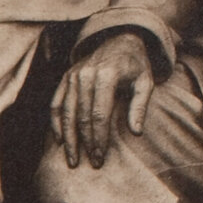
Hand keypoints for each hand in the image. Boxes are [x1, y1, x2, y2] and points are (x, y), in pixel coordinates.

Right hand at [52, 34, 156, 167]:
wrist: (119, 39)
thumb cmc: (135, 66)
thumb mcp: (145, 82)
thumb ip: (140, 106)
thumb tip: (136, 132)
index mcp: (107, 75)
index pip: (99, 114)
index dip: (99, 138)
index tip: (100, 156)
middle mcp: (85, 75)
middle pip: (81, 116)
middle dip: (84, 142)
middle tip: (89, 163)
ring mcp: (73, 76)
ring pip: (66, 113)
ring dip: (68, 138)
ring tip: (72, 159)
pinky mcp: (65, 78)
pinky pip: (56, 104)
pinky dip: (56, 123)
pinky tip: (58, 141)